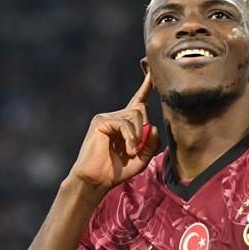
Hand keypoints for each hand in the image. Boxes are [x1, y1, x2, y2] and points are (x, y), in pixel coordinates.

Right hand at [69, 73, 157, 191]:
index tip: (150, 69)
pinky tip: (127, 150)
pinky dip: (130, 138)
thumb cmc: (116, 171)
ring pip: (135, 116)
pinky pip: (124, 123)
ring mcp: (106, 118)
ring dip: (137, 136)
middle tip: (137, 149)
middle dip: (144, 129)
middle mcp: (115, 116)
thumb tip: (153, 126)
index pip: (138, 100)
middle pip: (141, 109)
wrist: (95, 180)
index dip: (146, 85)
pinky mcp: (101, 122)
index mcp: (125, 123)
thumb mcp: (142, 158)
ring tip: (130, 152)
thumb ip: (151, 143)